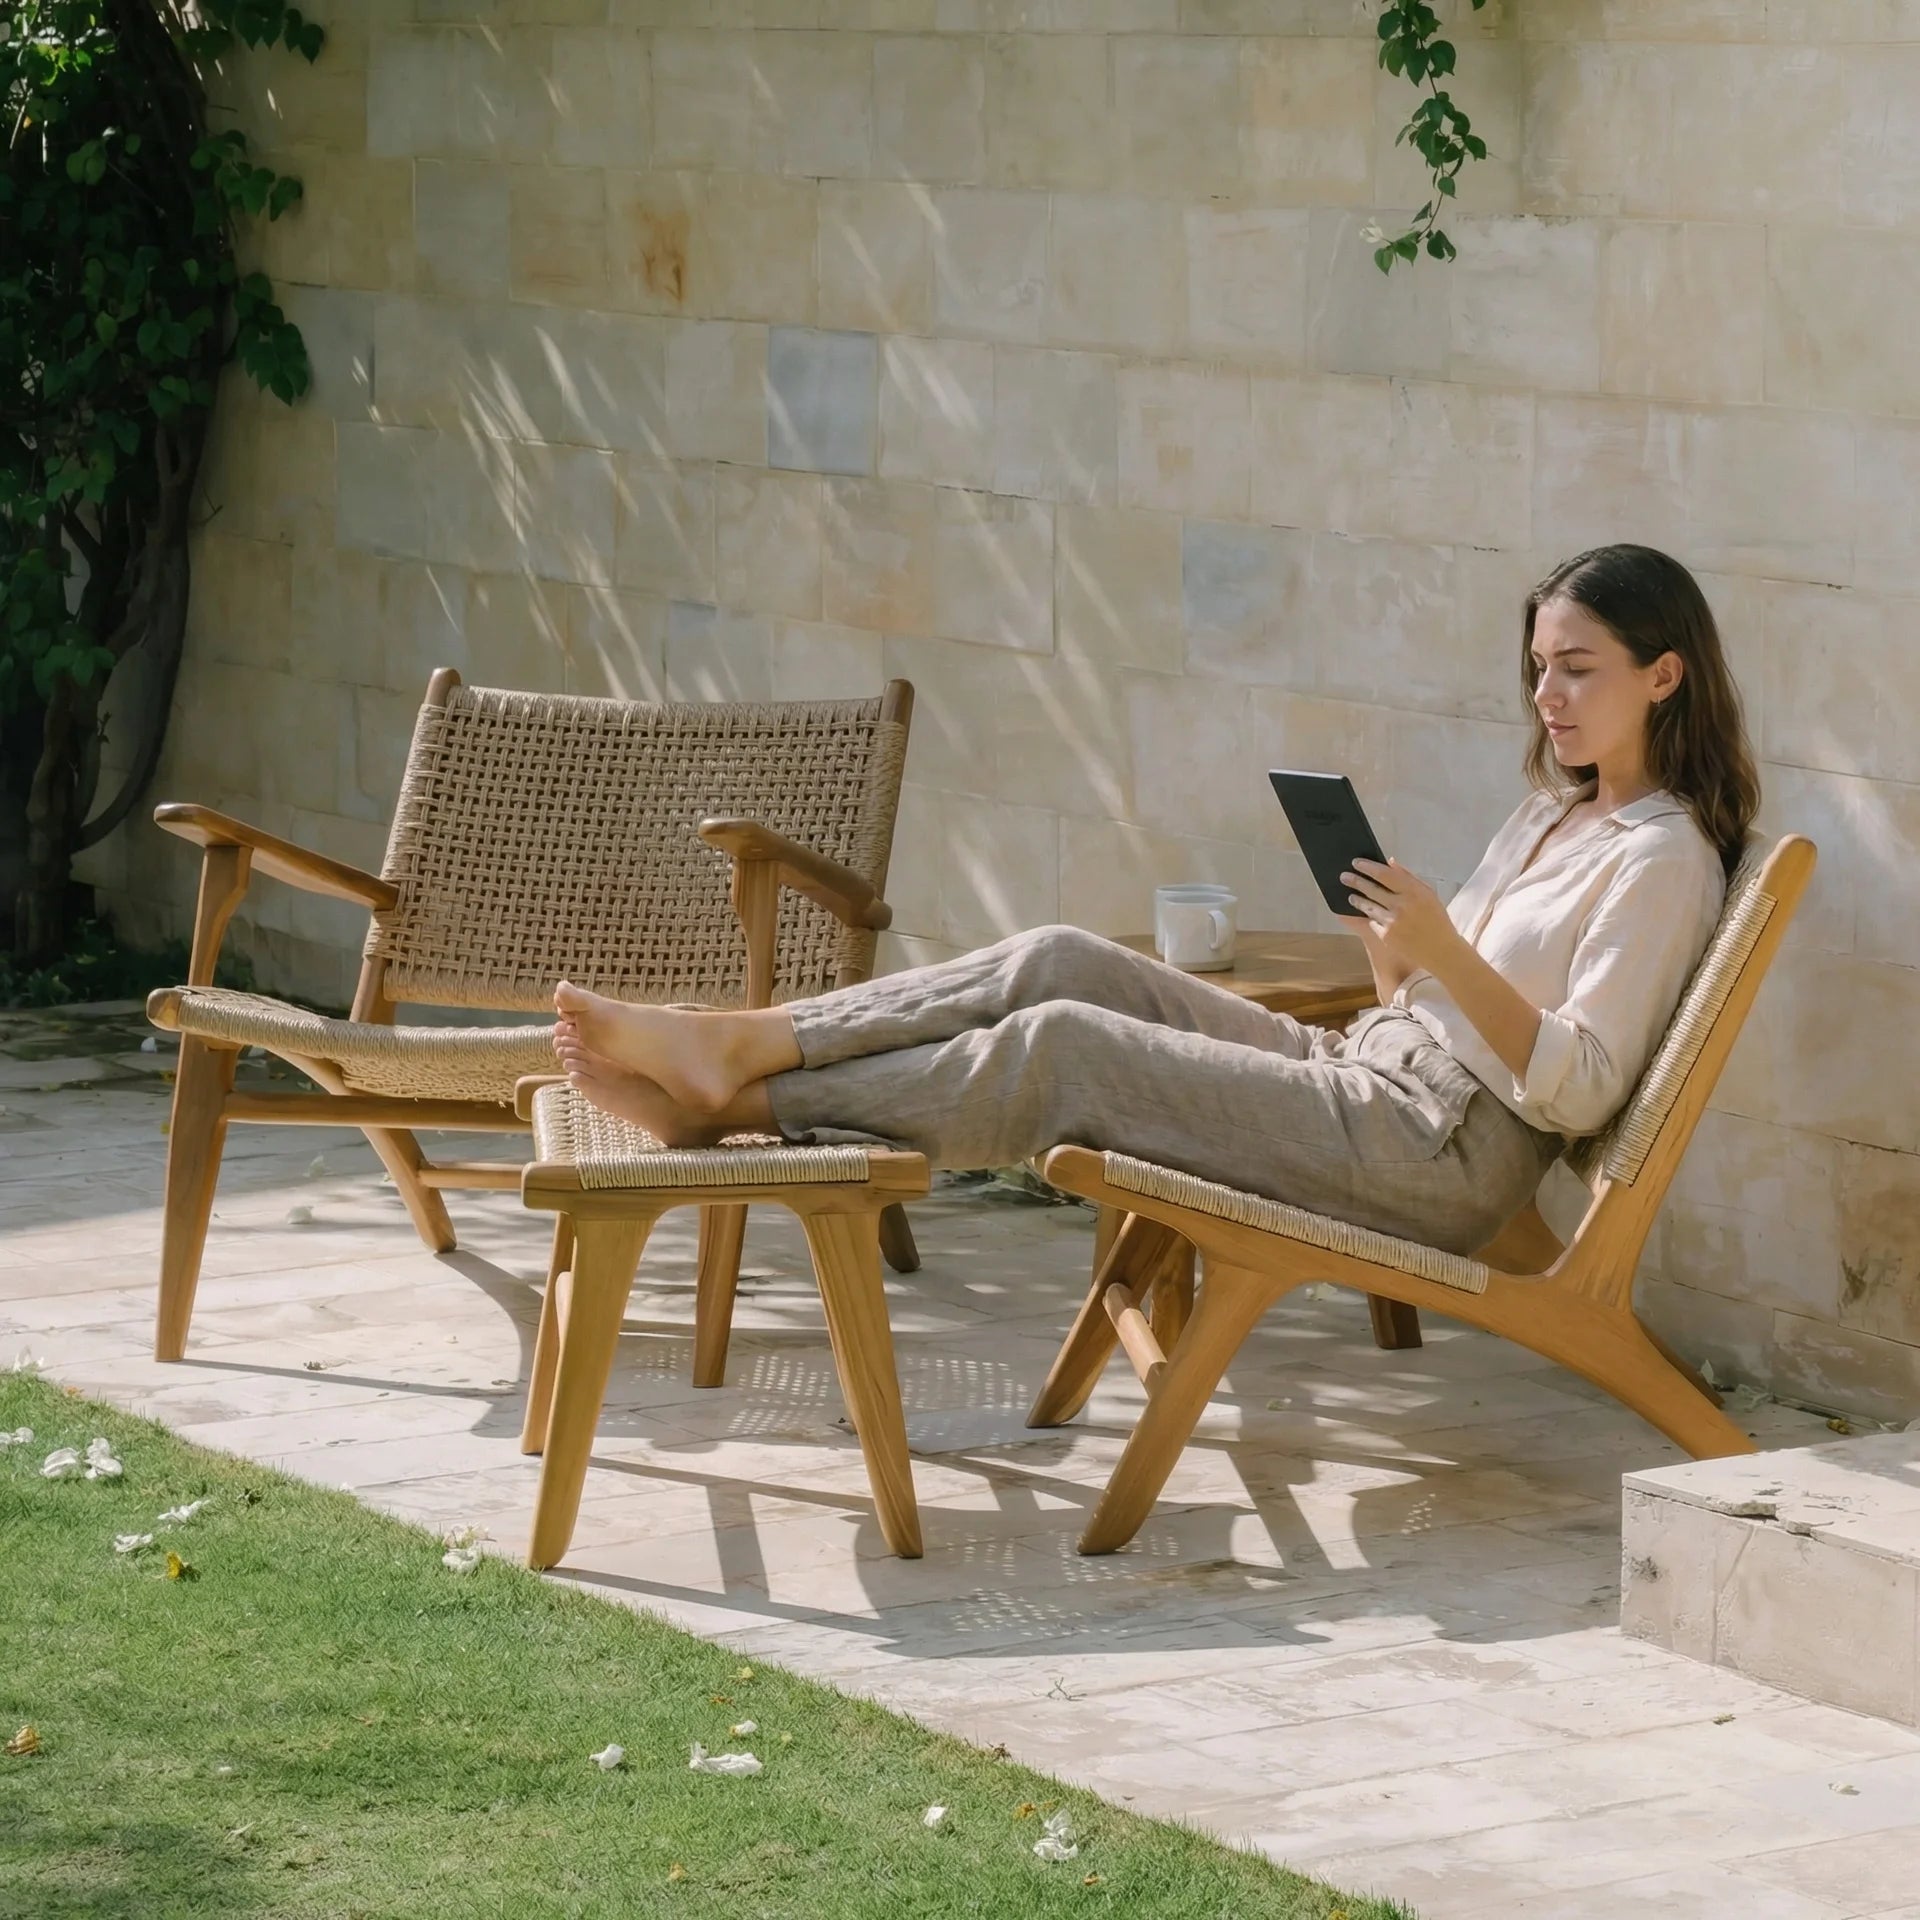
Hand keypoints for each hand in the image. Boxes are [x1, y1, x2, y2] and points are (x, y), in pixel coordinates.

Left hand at [1338, 857, 1458, 978]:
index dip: (1367, 867)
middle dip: (1354, 881)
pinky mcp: (1385, 935)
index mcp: (1414, 891)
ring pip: (1367, 905)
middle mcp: (1401, 905)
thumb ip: (1408, 876)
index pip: (1384, 874)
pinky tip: (1365, 914)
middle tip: (1344, 876)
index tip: (1356, 862)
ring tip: (1351, 896)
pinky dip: (1369, 917)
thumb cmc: (1436, 920)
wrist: (1441, 950)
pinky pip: (1372, 921)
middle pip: (1371, 888)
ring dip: (1356, 899)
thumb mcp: (1428, 894)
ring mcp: (1392, 921)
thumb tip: (1390, 862)